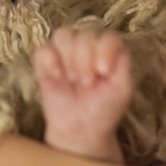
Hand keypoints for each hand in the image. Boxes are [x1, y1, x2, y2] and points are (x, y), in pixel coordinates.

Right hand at [34, 26, 133, 159]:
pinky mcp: (46, 64)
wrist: (81, 130)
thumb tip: (113, 47)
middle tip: (87, 83)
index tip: (103, 71)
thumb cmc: (105, 108)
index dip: (104, 50)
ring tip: (73, 80)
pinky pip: (42, 50)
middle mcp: (88, 47)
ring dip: (69, 57)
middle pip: (84, 35)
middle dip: (85, 59)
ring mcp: (65, 53)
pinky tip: (57, 77)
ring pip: (63, 35)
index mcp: (109, 50)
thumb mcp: (123, 89)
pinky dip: (49, 61)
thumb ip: (123, 64)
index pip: (107, 36)